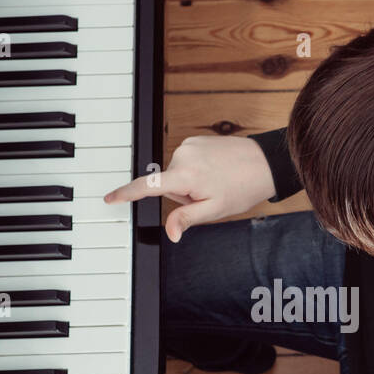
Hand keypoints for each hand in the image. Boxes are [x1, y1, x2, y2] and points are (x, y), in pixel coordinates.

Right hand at [103, 135, 276, 242]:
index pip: (147, 186)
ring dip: (190, 182)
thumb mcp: (214, 210)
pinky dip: (195, 170)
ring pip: (177, 173)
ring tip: (215, 182)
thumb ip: (186, 219)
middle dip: (183, 195)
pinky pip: (185, 161)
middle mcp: (183, 155)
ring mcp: (189, 145)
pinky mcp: (195, 139)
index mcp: (185, 175)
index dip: (126, 194)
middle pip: (167, 184)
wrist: (264, 162)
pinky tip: (215, 171)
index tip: (109, 198)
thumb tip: (170, 233)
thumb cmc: (242, 187)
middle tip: (208, 195)